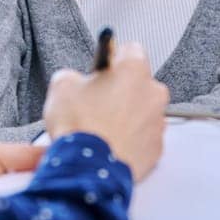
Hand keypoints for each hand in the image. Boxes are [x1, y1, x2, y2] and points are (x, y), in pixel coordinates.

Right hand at [40, 40, 166, 181]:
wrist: (88, 168)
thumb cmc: (80, 127)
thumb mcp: (61, 85)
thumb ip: (73, 75)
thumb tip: (74, 80)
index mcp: (134, 70)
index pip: (130, 50)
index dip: (112, 59)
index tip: (102, 69)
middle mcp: (153, 93)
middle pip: (139, 83)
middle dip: (121, 90)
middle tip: (97, 102)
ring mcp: (158, 122)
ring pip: (142, 112)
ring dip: (126, 116)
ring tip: (101, 128)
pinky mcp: (156, 149)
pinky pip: (144, 137)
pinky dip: (130, 139)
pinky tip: (109, 143)